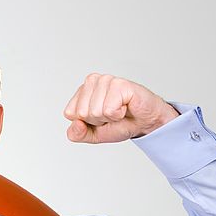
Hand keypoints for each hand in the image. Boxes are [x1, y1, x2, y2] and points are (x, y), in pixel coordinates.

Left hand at [63, 74, 178, 143]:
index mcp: (82, 91)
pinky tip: (125, 107)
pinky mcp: (119, 84)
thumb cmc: (120, 123)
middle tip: (111, 115)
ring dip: (109, 117)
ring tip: (119, 110)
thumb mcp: (93, 134)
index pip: (70, 113)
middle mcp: (92, 81)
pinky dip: (118, 114)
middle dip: (98, 121)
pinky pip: (109, 109)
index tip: (100, 118)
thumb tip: (76, 124)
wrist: (145, 123)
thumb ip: (77, 134)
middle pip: (82, 113)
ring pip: (95, 111)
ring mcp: (106, 80)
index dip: (86, 123)